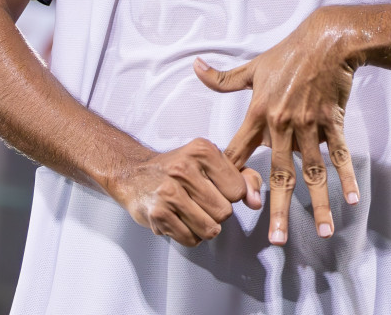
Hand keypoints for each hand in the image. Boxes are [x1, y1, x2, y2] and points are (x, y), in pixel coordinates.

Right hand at [105, 138, 261, 246]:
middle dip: (216, 212)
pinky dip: (188, 235)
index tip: (215, 188)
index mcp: (202, 150)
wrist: (134, 174)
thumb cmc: (178, 169)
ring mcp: (169, 192)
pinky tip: (178, 218)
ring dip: (204, 226)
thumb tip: (255, 202)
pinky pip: (191, 239)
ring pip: (210, 229)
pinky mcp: (158, 214)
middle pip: (225, 212)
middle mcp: (184, 169)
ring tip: (190, 211)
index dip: (230, 194)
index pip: (237, 190)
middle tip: (199, 201)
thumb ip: (242, 177)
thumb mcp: (211, 162)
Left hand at [194, 8, 360, 245]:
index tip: (229, 203)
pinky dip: (346, 177)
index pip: (240, 150)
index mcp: (260, 112)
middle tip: (276, 239)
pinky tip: (351, 200)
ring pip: (313, 171)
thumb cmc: (288, 54)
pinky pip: (339, 154)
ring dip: (318, 203)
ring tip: (322, 231)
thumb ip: (223, 78)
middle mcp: (283, 124)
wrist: (326, 41)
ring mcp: (309, 125)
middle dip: (278, 208)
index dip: (233, 176)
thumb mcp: (253, 67)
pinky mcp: (331, 121)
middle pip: (279, 174)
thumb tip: (195, 67)